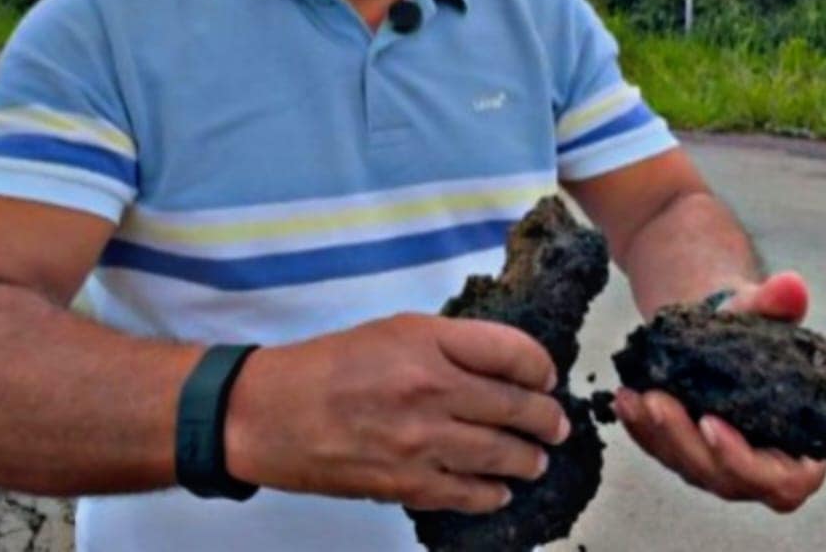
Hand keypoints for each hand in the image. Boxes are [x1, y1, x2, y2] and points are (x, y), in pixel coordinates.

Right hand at [224, 314, 570, 513]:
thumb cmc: (327, 367)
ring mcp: (421, 441)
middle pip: (518, 407)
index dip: (540, 368)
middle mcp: (430, 388)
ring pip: (503, 455)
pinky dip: (494, 494)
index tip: (546, 377)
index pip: (513, 353)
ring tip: (536, 460)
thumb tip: (502, 368)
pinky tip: (500, 490)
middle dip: (547, 419)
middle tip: (557, 425)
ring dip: (529, 459)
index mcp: (427, 341)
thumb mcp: (392, 331)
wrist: (268, 414)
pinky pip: (470, 493)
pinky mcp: (407, 483)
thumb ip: (448, 345)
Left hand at [613, 271, 825, 512]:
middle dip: (686, 442)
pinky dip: (641, 429)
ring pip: (688, 467)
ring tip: (632, 396)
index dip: (744, 460)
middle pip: (725, 478)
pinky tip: (623, 398)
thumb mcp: (765, 308)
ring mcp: (724, 466)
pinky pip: (663, 452)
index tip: (710, 422)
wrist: (725, 325)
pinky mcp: (690, 455)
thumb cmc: (756, 323)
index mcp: (804, 450)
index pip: (782, 480)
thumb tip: (790, 286)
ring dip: (656, 436)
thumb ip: (780, 304)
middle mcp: (764, 468)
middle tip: (657, 401)